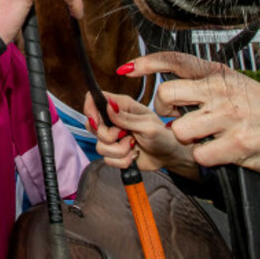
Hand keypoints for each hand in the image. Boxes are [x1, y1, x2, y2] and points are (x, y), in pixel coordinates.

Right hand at [83, 91, 198, 179]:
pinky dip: (122, 161)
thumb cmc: (162, 135)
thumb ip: (126, 117)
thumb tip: (108, 106)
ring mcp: (113, 137)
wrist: (168, 155)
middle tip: (124, 135)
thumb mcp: (147, 124)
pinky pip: (107, 160)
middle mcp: (113, 120)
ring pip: (100, 146)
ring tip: (133, 146)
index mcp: (120, 106)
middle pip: (92, 125)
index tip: (96, 121)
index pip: (94, 99)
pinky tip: (133, 155)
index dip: (90, 108)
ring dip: (119, 150)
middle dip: (107, 136)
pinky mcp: (114, 153)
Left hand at [117, 52, 259, 176]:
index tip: (128, 68)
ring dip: (187, 139)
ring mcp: (228, 117)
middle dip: (164, 110)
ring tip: (205, 138)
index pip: (175, 60)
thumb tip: (173, 85)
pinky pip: (200, 154)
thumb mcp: (236, 85)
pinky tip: (219, 152)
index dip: (147, 63)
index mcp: (218, 73)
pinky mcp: (237, 144)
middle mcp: (220, 91)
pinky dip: (205, 158)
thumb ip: (206, 84)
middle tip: (178, 118)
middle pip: (167, 94)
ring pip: (180, 129)